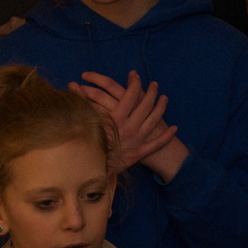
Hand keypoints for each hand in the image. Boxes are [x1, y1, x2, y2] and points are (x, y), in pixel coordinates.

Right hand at [70, 70, 186, 179]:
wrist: (91, 171)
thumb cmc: (85, 145)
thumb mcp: (82, 121)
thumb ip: (79, 101)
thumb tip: (72, 84)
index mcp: (116, 118)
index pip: (129, 95)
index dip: (134, 83)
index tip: (135, 75)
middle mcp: (130, 127)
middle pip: (145, 105)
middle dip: (151, 92)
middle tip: (155, 84)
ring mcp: (137, 140)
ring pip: (154, 121)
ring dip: (161, 108)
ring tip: (164, 98)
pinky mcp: (140, 153)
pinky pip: (156, 144)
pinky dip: (166, 136)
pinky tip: (174, 128)